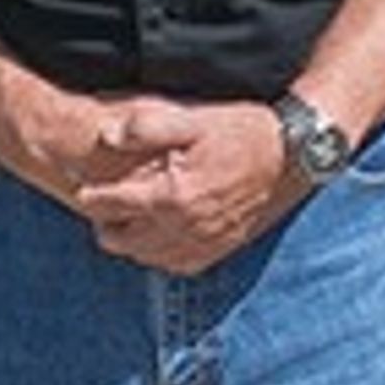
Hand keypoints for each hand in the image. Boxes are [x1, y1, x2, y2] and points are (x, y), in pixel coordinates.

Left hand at [76, 98, 295, 272]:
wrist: (296, 156)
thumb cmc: (244, 132)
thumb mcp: (195, 119)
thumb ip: (146, 126)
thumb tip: (105, 136)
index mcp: (171, 196)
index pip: (106, 205)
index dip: (91, 193)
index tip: (88, 182)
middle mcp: (183, 228)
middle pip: (117, 239)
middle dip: (107, 220)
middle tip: (113, 199)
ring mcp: (202, 244)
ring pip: (142, 256)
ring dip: (131, 238)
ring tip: (135, 214)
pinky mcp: (218, 251)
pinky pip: (172, 266)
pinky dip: (159, 252)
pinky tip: (164, 231)